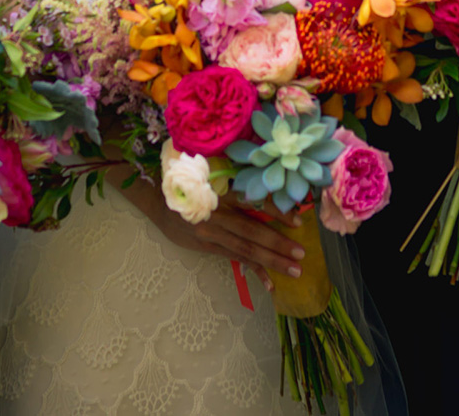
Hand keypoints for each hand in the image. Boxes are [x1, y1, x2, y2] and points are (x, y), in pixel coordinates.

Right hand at [120, 177, 306, 281]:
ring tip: (293, 270)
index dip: (275, 212)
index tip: (297, 221)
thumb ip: (236, 182)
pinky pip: (235, 260)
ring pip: (246, 250)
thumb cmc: (189, 181)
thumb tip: (269, 187)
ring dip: (271, 261)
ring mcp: (212, 235)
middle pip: (252, 233)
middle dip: (278, 244)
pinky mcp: (208, 247)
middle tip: (301, 254)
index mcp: (221, 193)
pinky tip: (268, 284)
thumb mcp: (211, 174)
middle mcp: (217, 216)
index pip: (252, 203)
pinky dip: (253, 271)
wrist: (157, 200)